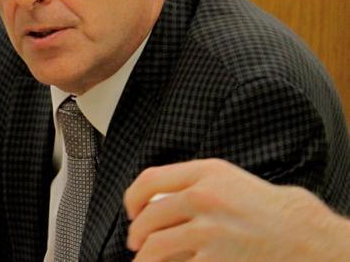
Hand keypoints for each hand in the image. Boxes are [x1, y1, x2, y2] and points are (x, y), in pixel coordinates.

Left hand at [124, 158, 348, 260]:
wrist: (296, 231)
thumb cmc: (257, 203)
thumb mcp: (223, 177)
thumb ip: (188, 182)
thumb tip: (152, 199)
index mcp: (203, 172)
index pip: (149, 180)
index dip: (132, 197)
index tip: (131, 210)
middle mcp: (203, 197)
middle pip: (149, 215)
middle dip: (136, 232)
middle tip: (135, 241)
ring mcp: (209, 229)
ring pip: (156, 246)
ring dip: (143, 257)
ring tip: (143, 260)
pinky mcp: (216, 259)